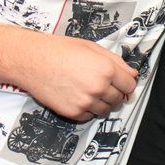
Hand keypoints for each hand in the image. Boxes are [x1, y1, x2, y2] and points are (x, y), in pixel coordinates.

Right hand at [20, 35, 137, 121]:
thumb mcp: (92, 47)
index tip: (121, 82)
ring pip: (105, 110)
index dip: (126, 83)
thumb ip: (116, 61)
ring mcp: (86, 102)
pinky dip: (87, 109)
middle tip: (101, 84)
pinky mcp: (73, 113)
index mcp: (106, 69)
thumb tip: (132, 74)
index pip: (130, 85)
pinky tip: (77, 96)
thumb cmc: (60, 50)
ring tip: (88, 89)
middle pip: (119, 99)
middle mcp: (98, 88)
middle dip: (114, 92)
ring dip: (101, 102)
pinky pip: (89, 116)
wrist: (33, 61)